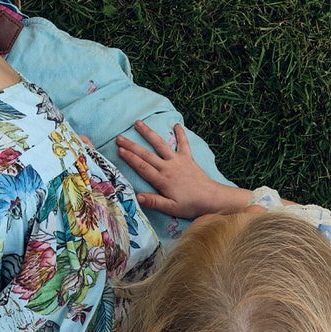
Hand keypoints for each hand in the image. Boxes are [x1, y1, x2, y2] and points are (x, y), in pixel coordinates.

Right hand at [114, 121, 249, 218]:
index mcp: (162, 179)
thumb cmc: (190, 205)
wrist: (211, 198)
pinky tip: (176, 125)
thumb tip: (137, 197)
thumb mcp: (171, 208)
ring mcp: (178, 161)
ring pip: (160, 144)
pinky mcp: (188, 158)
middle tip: (119, 138)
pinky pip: (183, 144)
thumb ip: (154, 202)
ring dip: (149, 133)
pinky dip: (180, 134)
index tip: (119, 150)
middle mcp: (168, 167)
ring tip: (138, 123)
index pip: (142, 167)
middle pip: (146, 154)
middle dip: (131, 145)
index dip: (130, 158)